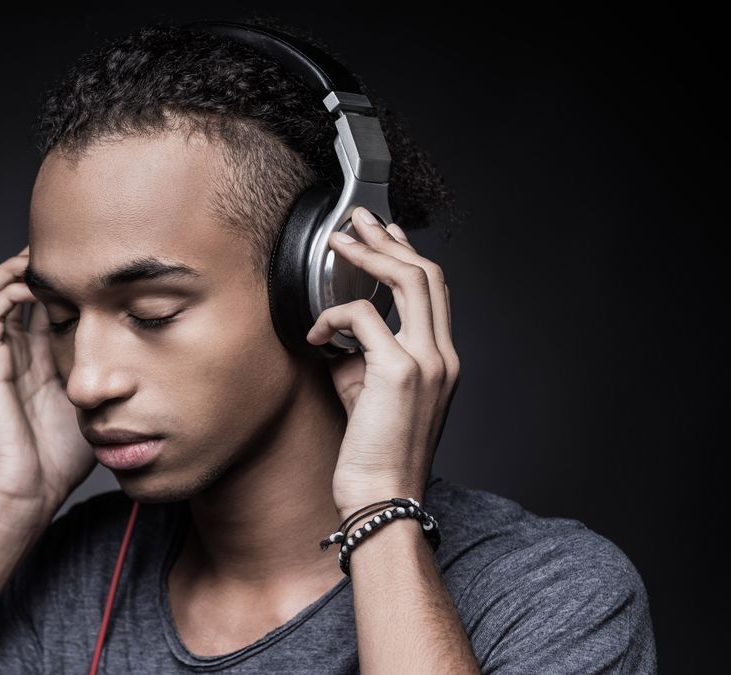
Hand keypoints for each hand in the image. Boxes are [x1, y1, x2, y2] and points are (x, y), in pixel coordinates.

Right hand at [0, 245, 95, 516]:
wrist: (29, 489)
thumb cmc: (63, 458)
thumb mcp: (102, 404)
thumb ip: (119, 380)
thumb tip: (156, 361)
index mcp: (42, 358)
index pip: (46, 304)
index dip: (65, 281)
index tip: (95, 263)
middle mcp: (17, 350)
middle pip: (17, 288)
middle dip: (39, 264)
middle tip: (69, 246)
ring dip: (16, 268)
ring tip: (43, 256)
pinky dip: (8, 289)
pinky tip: (34, 286)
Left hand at [306, 207, 461, 520]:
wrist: (382, 497)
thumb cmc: (373, 455)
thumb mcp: (369, 395)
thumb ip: (361, 358)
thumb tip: (335, 333)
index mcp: (442, 361)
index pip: (435, 292)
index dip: (410, 256)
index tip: (388, 235)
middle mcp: (443, 355)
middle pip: (427, 274)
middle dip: (390, 240)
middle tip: (360, 220)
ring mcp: (426, 361)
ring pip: (408, 281)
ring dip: (370, 254)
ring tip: (340, 239)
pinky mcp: (399, 371)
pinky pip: (362, 317)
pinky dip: (332, 318)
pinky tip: (315, 334)